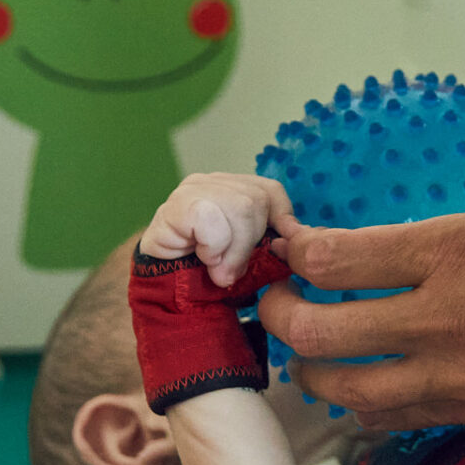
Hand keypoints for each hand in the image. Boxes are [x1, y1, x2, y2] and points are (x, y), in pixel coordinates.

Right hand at [141, 172, 299, 285]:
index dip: (282, 217)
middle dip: (251, 242)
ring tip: (218, 268)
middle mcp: (213, 181)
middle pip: (257, 201)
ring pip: (240, 209)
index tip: (282, 245)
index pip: (270, 190)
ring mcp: (193, 189)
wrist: (165, 282)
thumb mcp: (247, 251)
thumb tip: (299, 234)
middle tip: (234, 269)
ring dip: (233, 250)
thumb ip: (271, 238)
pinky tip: (201, 257)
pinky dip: (213, 249)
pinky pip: (212, 222)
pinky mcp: (177, 205)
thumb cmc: (208, 267)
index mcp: (233, 187)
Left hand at [257, 208, 464, 442]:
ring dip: (321, 379)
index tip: (293, 253)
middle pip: (318, 331)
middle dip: (283, 322)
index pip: (338, 256)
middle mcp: (448, 312)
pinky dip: (378, 410)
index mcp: (464, 246)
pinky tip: (378, 397)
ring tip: (317, 365)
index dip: (299, 256)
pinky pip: (407, 419)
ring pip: (350, 391)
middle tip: (282, 312)